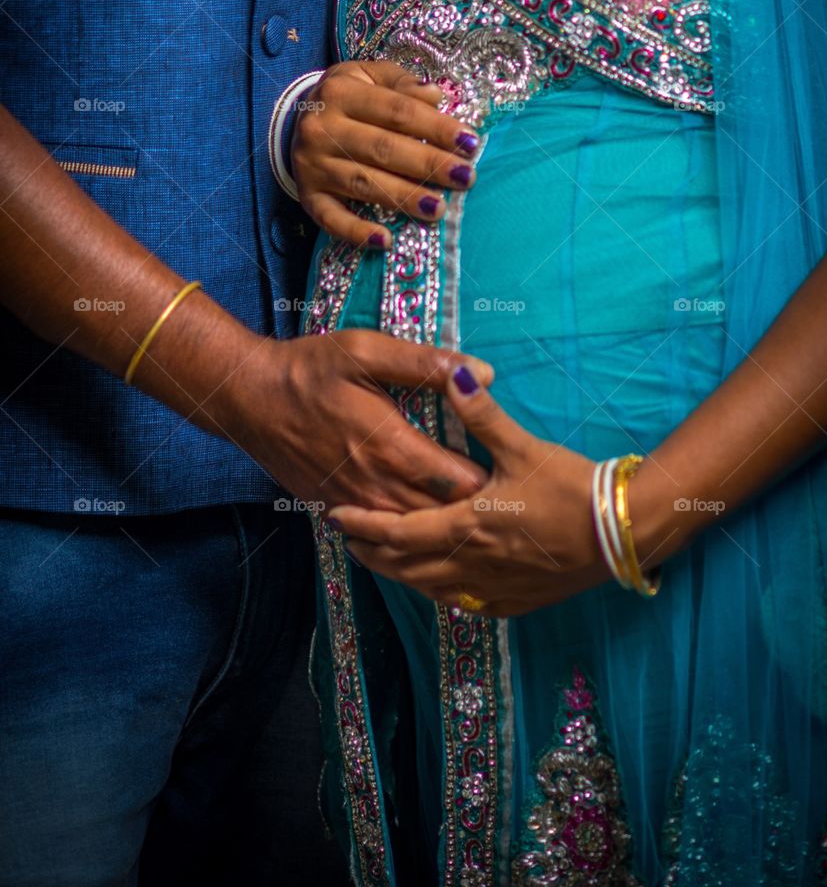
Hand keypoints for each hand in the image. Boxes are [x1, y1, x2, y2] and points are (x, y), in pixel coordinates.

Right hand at [222, 330, 493, 513]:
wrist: (249, 398)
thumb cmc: (310, 369)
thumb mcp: (367, 351)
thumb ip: (426, 363)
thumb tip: (483, 373)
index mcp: (392, 446)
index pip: (459, 483)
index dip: (491, 484)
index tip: (512, 475)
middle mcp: (376, 485)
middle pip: (441, 517)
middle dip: (474, 513)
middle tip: (506, 506)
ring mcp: (354, 504)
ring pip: (413, 536)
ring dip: (443, 530)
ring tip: (477, 524)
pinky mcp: (336, 510)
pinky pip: (381, 538)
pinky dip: (408, 539)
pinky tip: (429, 534)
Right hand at [291, 61, 480, 247]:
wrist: (296, 119)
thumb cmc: (350, 98)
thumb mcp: (371, 76)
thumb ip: (403, 83)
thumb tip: (435, 96)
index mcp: (341, 92)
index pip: (397, 111)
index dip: (436, 128)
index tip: (469, 143)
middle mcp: (321, 128)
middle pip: (383, 149)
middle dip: (429, 164)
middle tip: (465, 178)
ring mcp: (312, 164)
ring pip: (363, 184)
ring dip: (404, 198)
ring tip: (439, 209)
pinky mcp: (308, 195)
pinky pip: (330, 218)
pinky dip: (356, 232)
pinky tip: (385, 242)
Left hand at [327, 365, 611, 615]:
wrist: (620, 531)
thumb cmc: (571, 486)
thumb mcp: (523, 446)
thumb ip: (483, 414)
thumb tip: (455, 374)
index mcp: (467, 524)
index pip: (398, 532)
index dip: (363, 526)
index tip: (336, 518)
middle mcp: (472, 563)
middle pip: (406, 566)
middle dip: (373, 554)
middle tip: (349, 541)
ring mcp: (493, 587)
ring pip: (431, 589)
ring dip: (401, 575)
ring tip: (382, 560)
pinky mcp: (516, 601)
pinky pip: (464, 603)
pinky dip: (440, 592)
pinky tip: (437, 584)